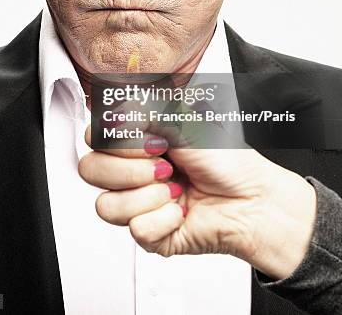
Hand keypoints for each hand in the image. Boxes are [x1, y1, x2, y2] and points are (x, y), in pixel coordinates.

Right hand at [78, 125, 316, 279]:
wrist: (254, 200)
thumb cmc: (226, 161)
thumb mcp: (184, 122)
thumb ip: (144, 111)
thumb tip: (114, 113)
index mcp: (136, 142)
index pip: (94, 137)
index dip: (115, 139)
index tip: (148, 137)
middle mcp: (131, 172)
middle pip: (90, 171)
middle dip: (130, 169)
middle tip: (164, 165)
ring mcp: (137, 204)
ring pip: (106, 205)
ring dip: (148, 196)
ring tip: (176, 189)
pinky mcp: (148, 233)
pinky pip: (136, 230)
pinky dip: (165, 219)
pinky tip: (181, 211)